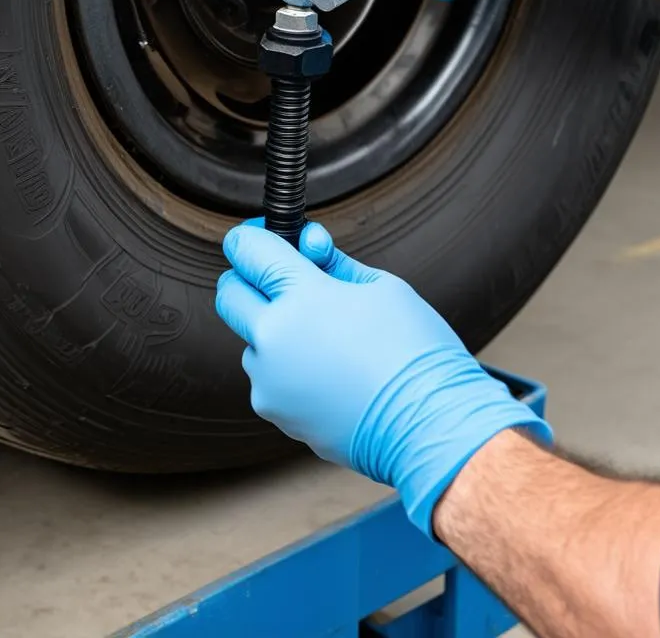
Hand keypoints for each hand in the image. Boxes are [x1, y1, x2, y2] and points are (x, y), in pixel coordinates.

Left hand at [216, 222, 550, 534]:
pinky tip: (331, 372)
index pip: (246, 249)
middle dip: (249, 279)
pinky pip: (268, 377)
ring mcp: (269, 380)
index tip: (266, 236)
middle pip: (228, 292)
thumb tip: (308, 247)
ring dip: (272, 329)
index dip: (252, 236)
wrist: (430, 424)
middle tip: (286, 279)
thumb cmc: (415, 350)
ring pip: (250, 338)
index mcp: (301, 296)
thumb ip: (333, 263)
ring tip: (328, 338)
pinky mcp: (275, 412)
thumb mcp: (382, 286)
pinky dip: (288, 367)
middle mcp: (272, 338)